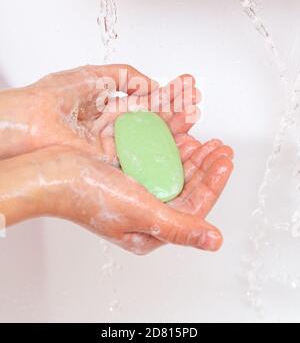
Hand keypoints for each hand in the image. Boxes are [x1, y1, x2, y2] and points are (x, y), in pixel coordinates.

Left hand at [0, 65, 198, 161]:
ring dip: (173, 125)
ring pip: (149, 136)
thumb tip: (151, 83)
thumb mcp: (95, 75)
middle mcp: (112, 126)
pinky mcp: (110, 161)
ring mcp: (112, 144)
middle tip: (197, 99)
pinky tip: (179, 135)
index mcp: (107, 105)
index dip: (166, 93)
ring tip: (194, 111)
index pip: (144, 100)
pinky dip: (160, 145)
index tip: (187, 85)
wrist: (30, 122)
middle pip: (151, 119)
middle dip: (176, 107)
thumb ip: (126, 76)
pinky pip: (140, 153)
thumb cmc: (52, 97)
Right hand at [0, 143, 231, 253]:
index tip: (225, 160)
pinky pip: (157, 159)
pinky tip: (180, 137)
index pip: (194, 206)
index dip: (213, 182)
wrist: (54, 172)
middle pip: (186, 187)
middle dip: (206, 166)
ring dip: (190, 155)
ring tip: (205, 141)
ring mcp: (136, 192)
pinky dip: (170, 147)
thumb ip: (180, 226)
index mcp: (151, 229)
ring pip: (173, 172)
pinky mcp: (127, 174)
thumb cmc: (89, 196)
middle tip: (220, 147)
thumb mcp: (142, 212)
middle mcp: (146, 213)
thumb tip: (213, 241)